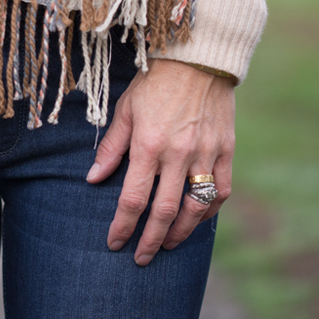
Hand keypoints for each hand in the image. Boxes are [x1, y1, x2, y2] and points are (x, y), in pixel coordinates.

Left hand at [86, 58, 234, 265]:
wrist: (197, 60)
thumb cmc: (153, 84)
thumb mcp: (124, 111)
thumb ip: (111, 148)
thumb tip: (92, 179)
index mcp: (147, 145)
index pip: (132, 198)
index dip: (122, 225)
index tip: (114, 242)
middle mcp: (178, 154)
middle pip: (164, 211)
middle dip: (150, 240)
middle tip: (140, 258)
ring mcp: (206, 154)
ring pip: (195, 208)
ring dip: (181, 233)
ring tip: (166, 245)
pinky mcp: (226, 150)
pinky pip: (220, 190)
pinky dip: (209, 211)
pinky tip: (197, 220)